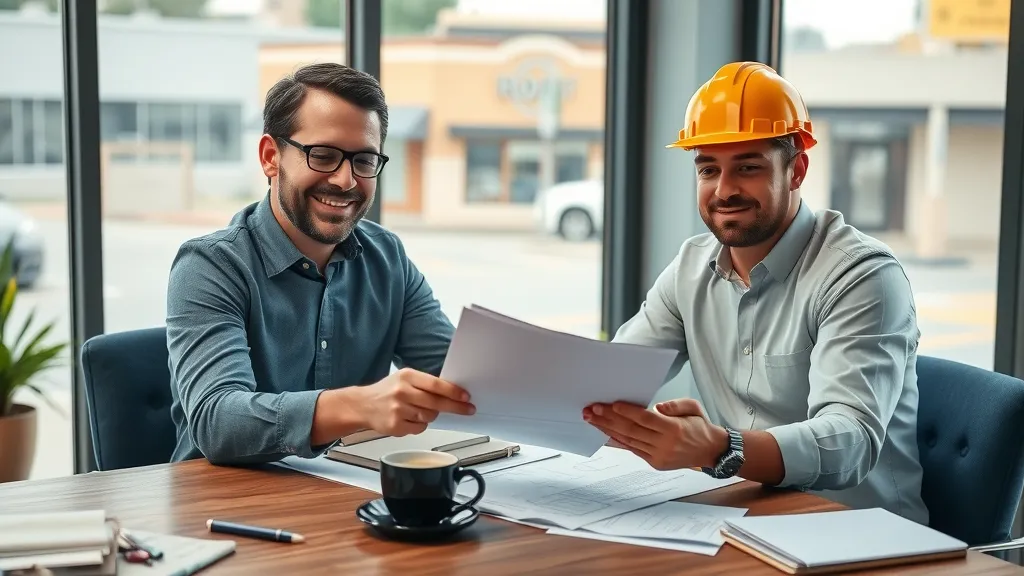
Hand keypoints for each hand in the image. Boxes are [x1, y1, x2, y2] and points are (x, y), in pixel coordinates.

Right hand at [357, 368, 474, 435]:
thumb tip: (453, 393)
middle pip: (436, 402)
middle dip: (455, 407)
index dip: (453, 392)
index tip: (466, 397)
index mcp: (406, 376)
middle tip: (468, 409)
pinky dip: (419, 425)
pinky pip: (419, 428)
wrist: (362, 405)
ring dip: (431, 416)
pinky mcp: (395, 425)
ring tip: (419, 410)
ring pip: (429, 417)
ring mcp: (398, 410)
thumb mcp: (405, 379)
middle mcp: (402, 392)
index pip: (436, 384)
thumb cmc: (387, 391)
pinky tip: (409, 419)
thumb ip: (426, 384)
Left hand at [583, 398, 726, 470]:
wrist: (711, 451)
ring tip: (592, 420)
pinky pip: (633, 449)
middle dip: (608, 419)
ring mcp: (659, 456)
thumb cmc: (699, 426)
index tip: (610, 404)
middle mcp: (665, 444)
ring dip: (608, 430)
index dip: (626, 412)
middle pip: (631, 430)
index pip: (645, 419)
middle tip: (591, 410)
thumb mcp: (693, 407)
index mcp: (674, 429)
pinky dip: (618, 441)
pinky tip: (606, 432)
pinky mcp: (655, 463)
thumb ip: (675, 405)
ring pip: (629, 441)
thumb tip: (656, 407)